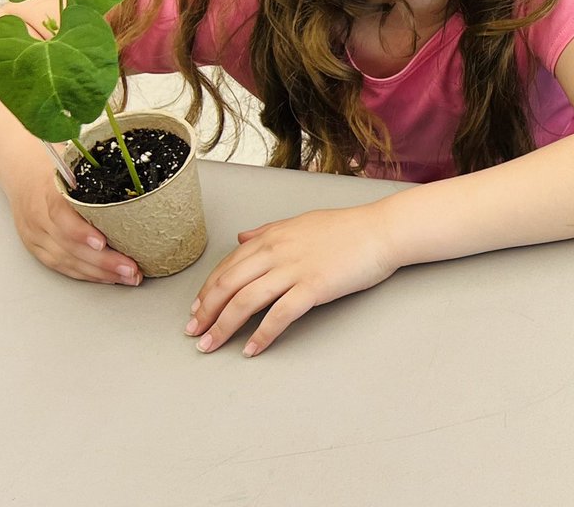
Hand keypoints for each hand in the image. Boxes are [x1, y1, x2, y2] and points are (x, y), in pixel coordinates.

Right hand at [8, 167, 142, 285]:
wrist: (22, 173)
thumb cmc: (55, 167)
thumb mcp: (72, 161)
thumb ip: (96, 170)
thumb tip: (134, 173)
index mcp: (48, 190)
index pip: (60, 213)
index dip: (80, 231)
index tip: (102, 243)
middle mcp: (39, 216)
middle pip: (69, 244)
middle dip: (103, 261)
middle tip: (130, 268)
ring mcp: (36, 235)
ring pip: (67, 260)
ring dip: (100, 273)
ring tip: (128, 276)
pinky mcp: (38, 249)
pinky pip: (62, 267)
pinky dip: (87, 274)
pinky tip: (108, 277)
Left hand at [185, 203, 397, 355]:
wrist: (379, 231)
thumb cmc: (344, 228)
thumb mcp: (299, 222)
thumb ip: (267, 231)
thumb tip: (241, 238)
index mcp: (271, 236)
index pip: (228, 265)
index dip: (207, 290)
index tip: (195, 309)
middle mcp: (276, 251)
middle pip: (229, 284)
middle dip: (206, 311)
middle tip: (194, 333)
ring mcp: (294, 269)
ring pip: (246, 300)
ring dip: (224, 326)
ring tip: (211, 345)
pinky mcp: (313, 287)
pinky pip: (279, 315)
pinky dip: (262, 335)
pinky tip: (252, 349)